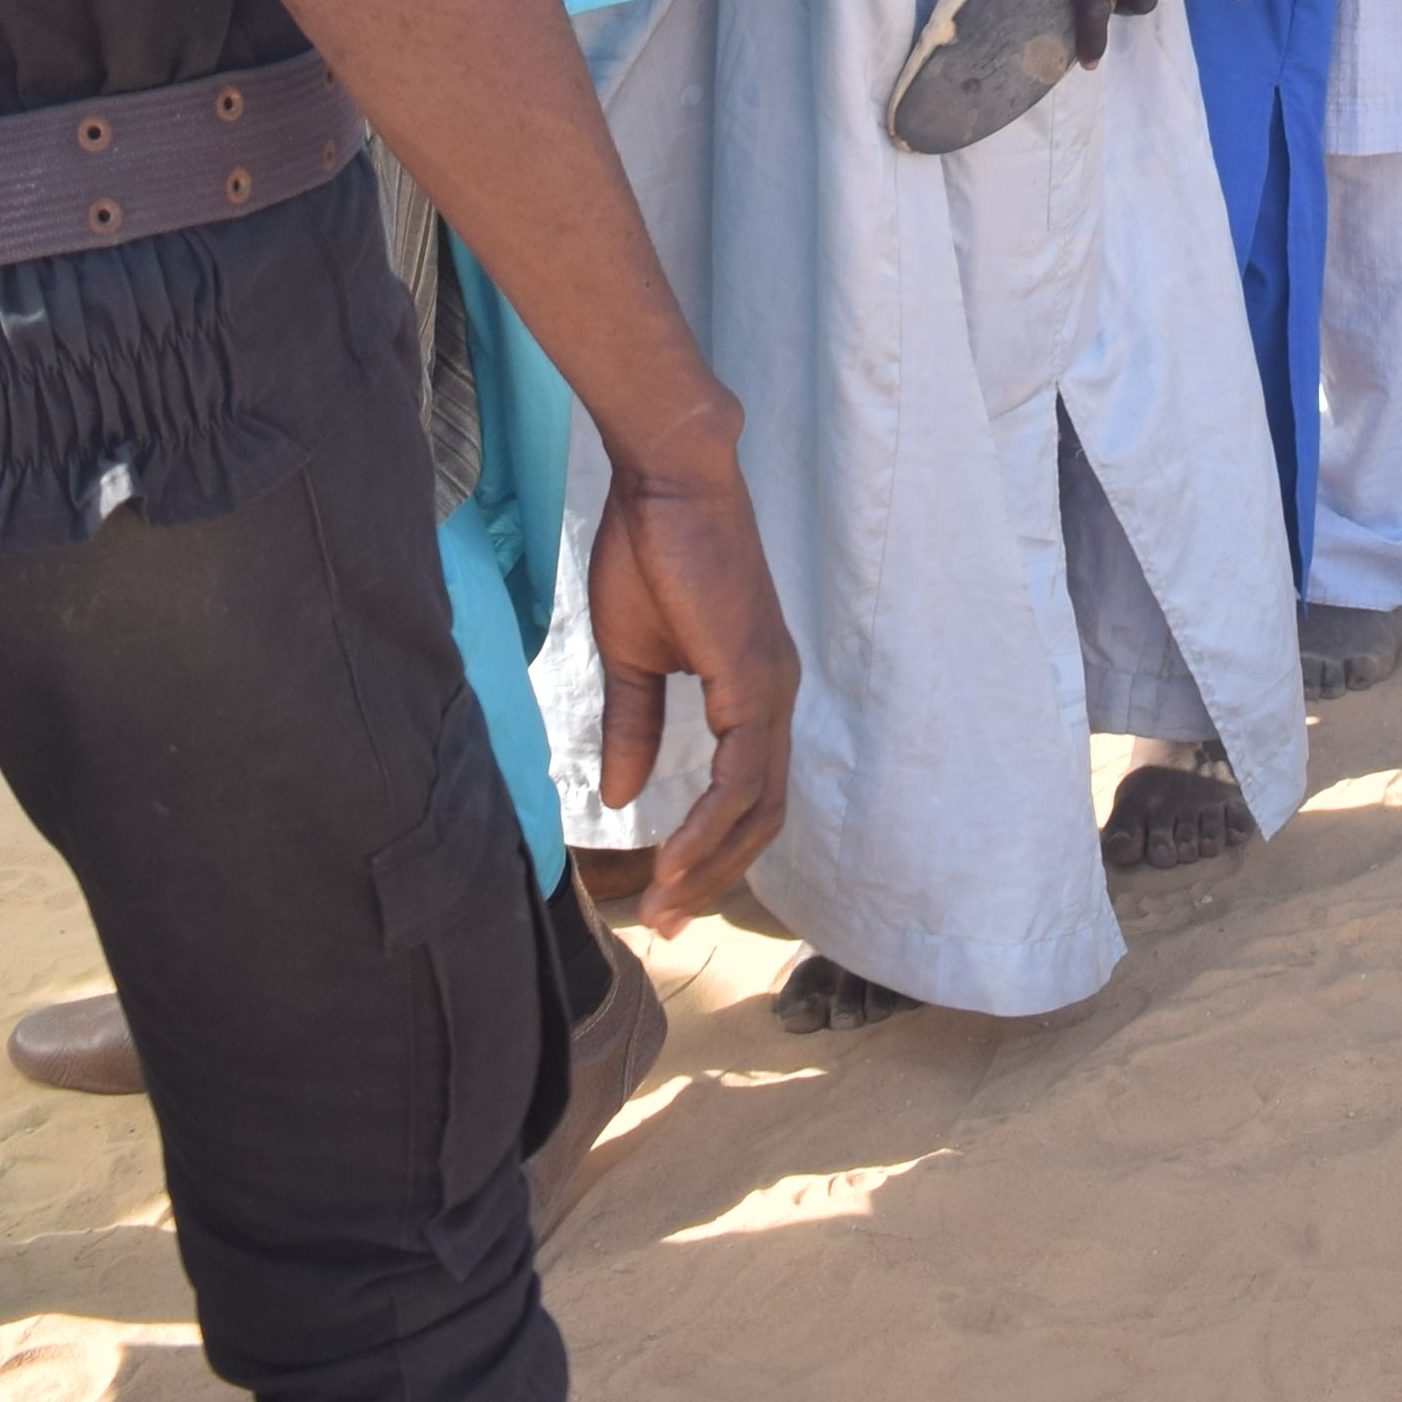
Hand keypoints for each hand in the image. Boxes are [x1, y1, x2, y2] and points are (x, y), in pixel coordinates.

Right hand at [582, 443, 797, 926]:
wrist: (664, 481)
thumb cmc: (648, 552)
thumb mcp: (631, 655)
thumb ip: (634, 726)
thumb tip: (626, 795)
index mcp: (752, 689)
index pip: (746, 795)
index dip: (709, 850)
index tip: (663, 893)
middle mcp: (775, 695)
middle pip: (761, 816)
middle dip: (714, 875)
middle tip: (665, 920)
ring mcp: (771, 687)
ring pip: (757, 807)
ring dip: (710, 863)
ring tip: (663, 902)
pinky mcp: (753, 677)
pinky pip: (740, 776)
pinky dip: (709, 825)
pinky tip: (672, 856)